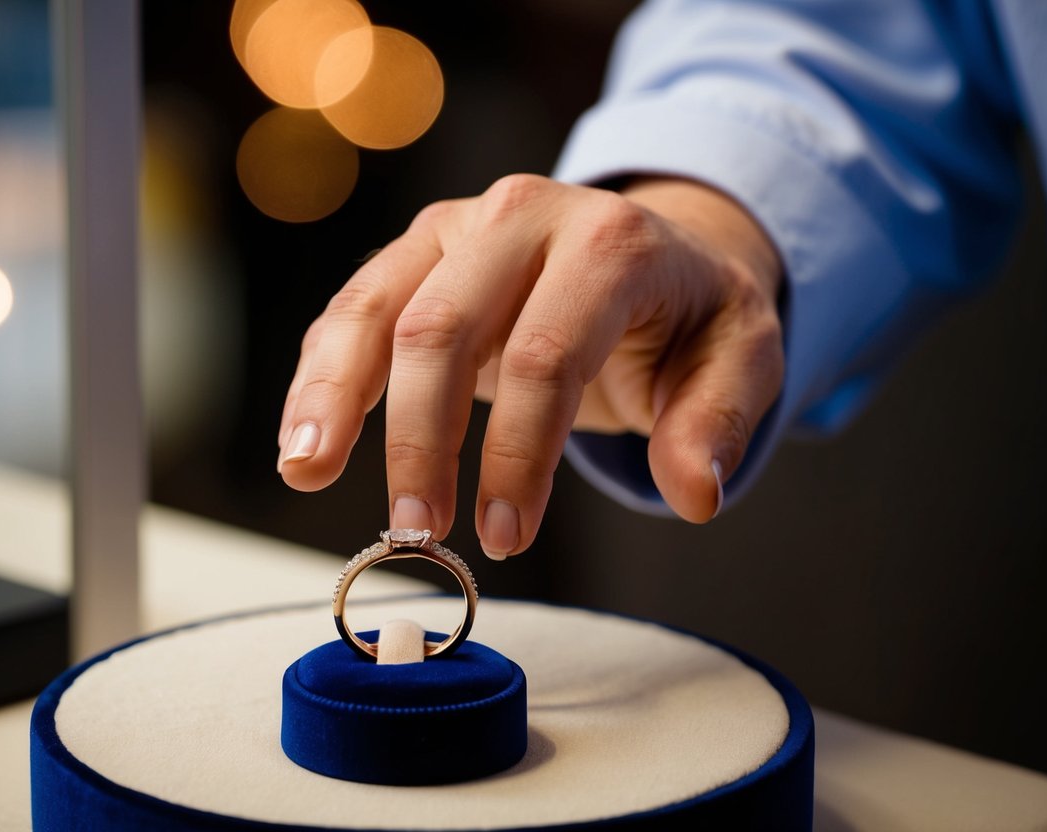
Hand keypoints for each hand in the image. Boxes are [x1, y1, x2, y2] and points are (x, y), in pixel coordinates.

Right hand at [277, 174, 782, 556]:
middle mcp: (520, 216)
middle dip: (419, 439)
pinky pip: (352, 311)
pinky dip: (322, 377)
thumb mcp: (740, 358)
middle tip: (416, 532)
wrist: (654, 251)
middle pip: (442, 326)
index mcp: (607, 242)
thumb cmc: (689, 313)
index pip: (545, 353)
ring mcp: (457, 230)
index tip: (505, 537)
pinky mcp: (417, 256)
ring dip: (333, 396)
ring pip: (374, 306)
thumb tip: (693, 494)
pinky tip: (306, 440)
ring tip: (307, 471)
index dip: (517, 454)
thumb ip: (717, 422)